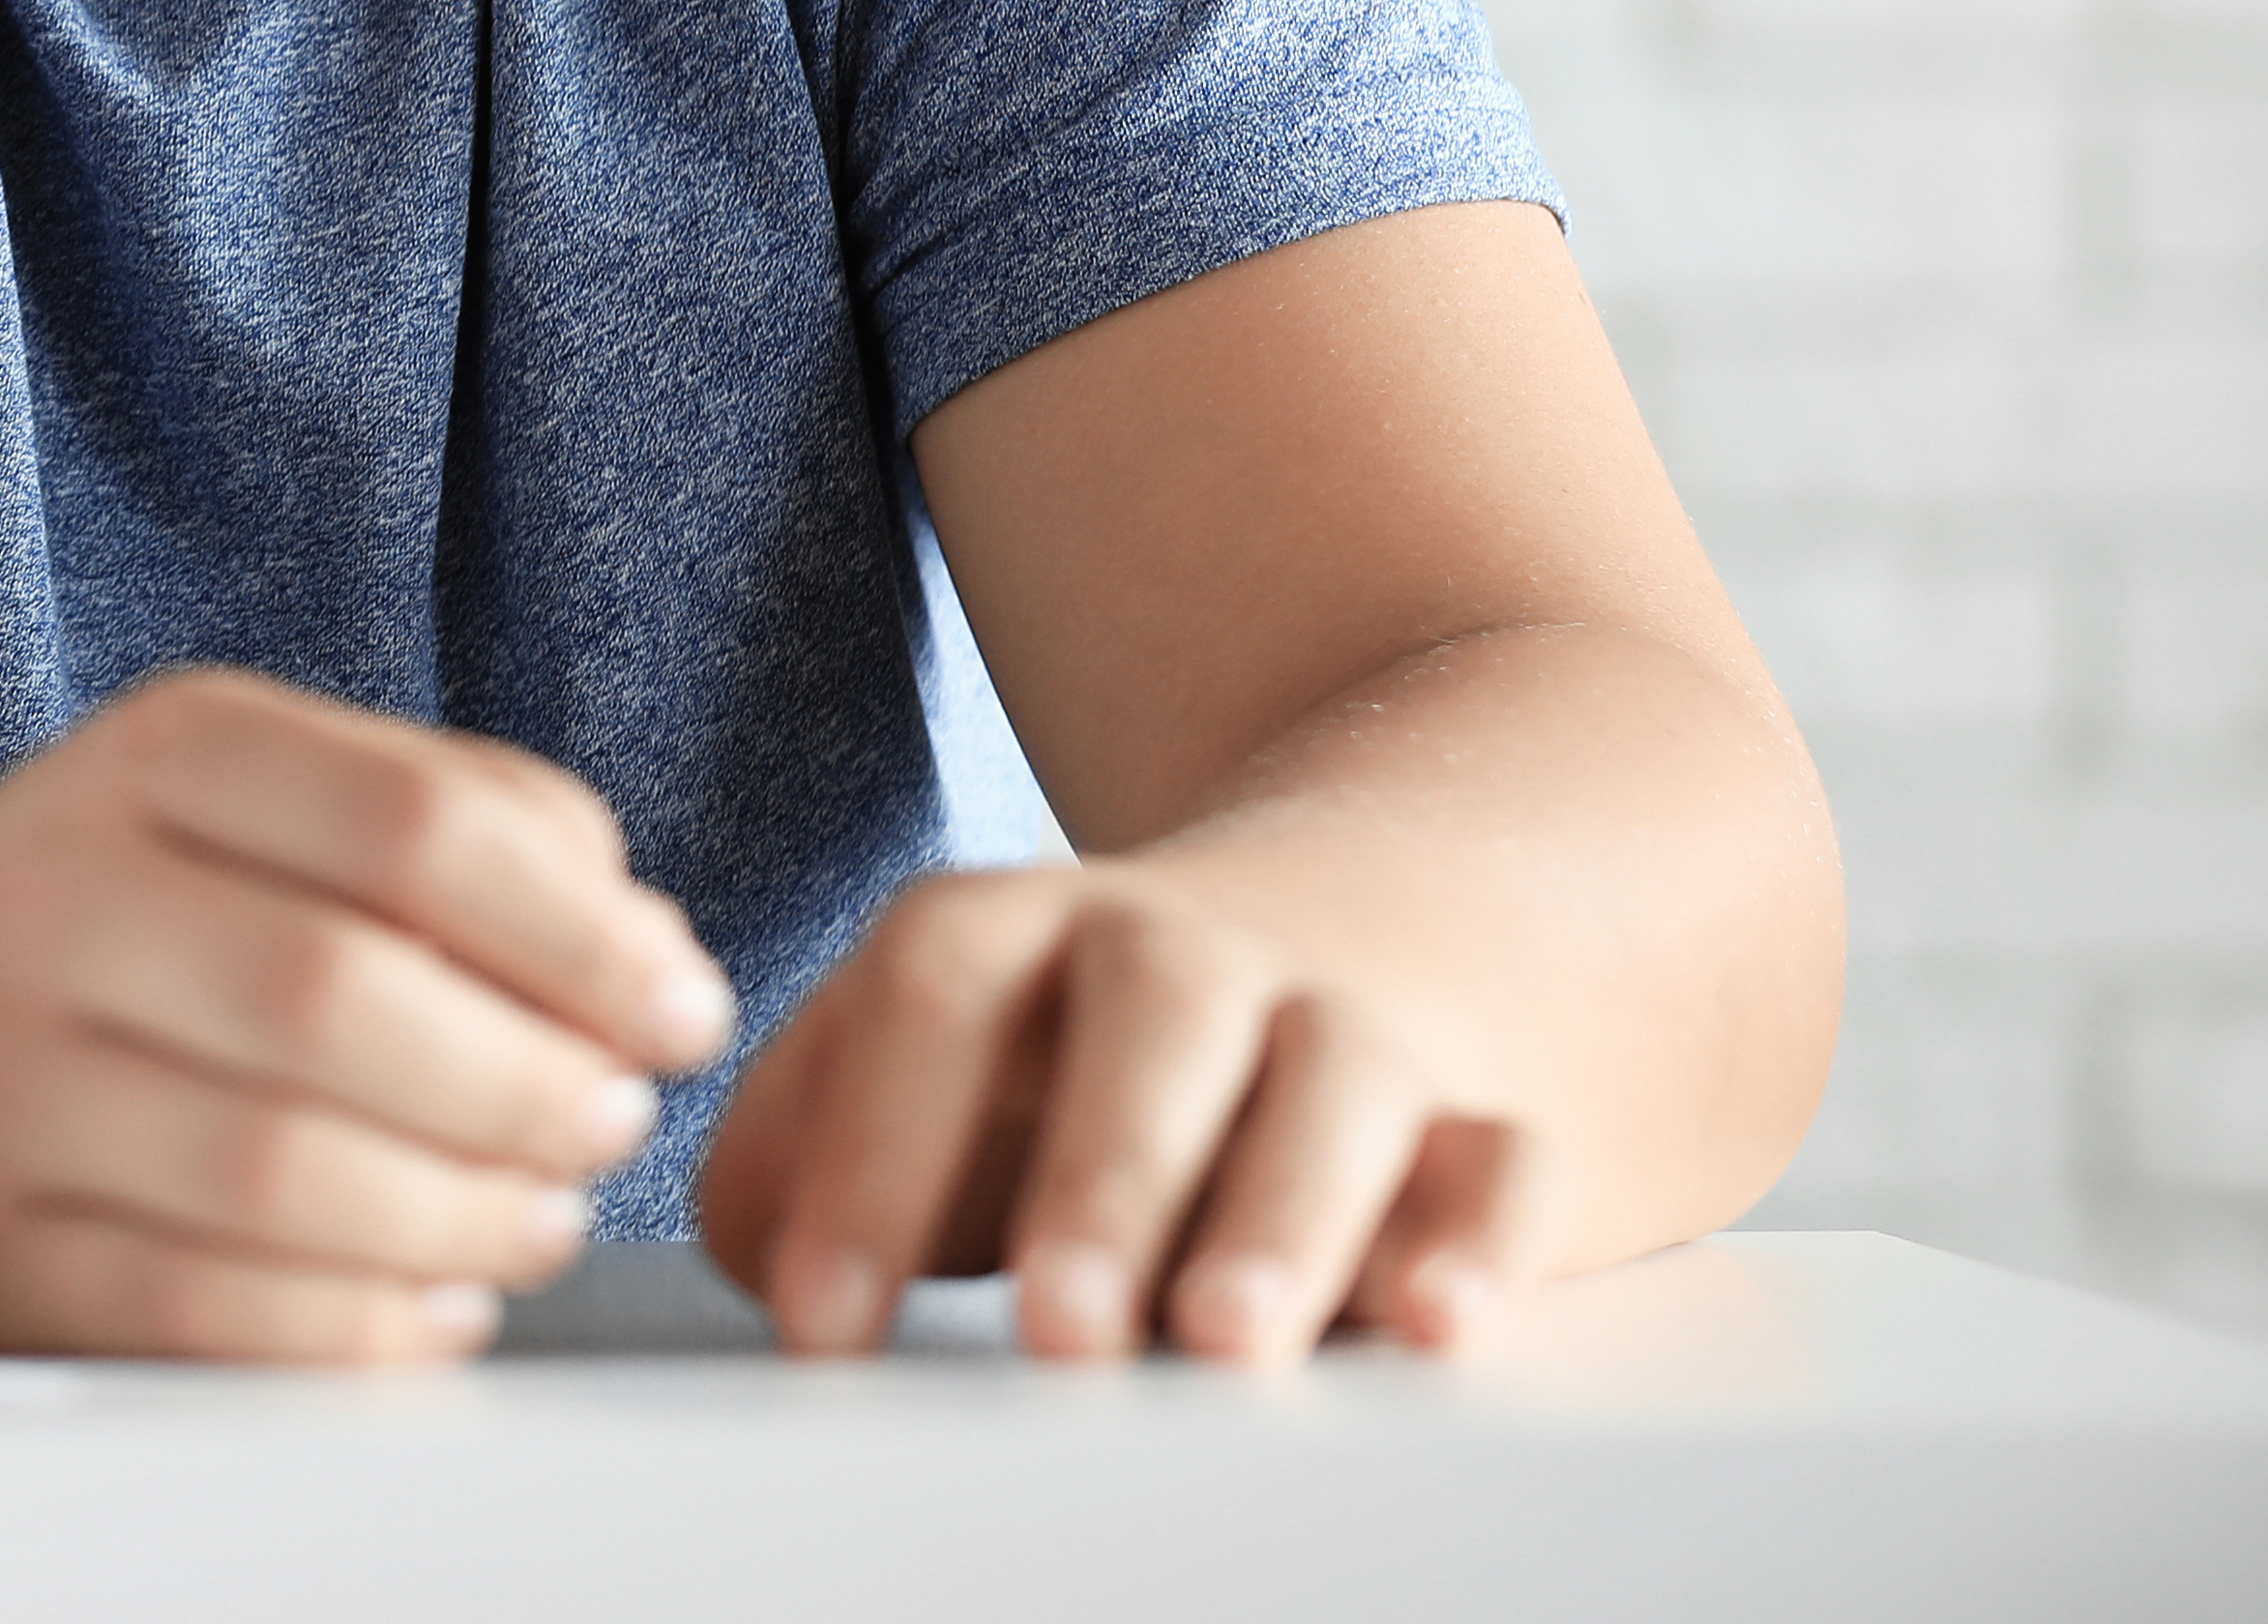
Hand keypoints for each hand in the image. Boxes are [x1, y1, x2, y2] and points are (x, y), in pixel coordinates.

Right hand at [0, 670, 733, 1361]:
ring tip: (538, 1214)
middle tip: (609, 1119)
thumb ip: (460, 823)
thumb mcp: (255, 798)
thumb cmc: (113, 914)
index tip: (677, 1000)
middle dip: (532, 1085)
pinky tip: (432, 1300)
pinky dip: (361, 1325)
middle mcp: (50, 904)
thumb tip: (637, 943)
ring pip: (282, 1172)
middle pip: (343, 998)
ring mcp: (0, 1086)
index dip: (582, 931)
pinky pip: (208, 1314)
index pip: (408, 824)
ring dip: (465, 1216)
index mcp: (150, 761)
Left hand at [688, 860, 1539, 1360]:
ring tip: (1225, 1340)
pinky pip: (1502, 1157)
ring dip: (1283, 1214)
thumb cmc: (1038, 1067)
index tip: (823, 1327)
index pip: (931, 996)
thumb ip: (799, 1159)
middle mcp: (1177, 956)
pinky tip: (1436, 1327)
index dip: (870, 1153)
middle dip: (1100, 1182)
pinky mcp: (1472, 1116)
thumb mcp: (898, 1079)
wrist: (1306, 944)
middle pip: (1150, 1024)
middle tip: (1054, 1334)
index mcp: (1011, 929)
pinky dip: (1480, 1235)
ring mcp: (1338, 1023)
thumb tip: (765, 1263)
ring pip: (1334, 1083)